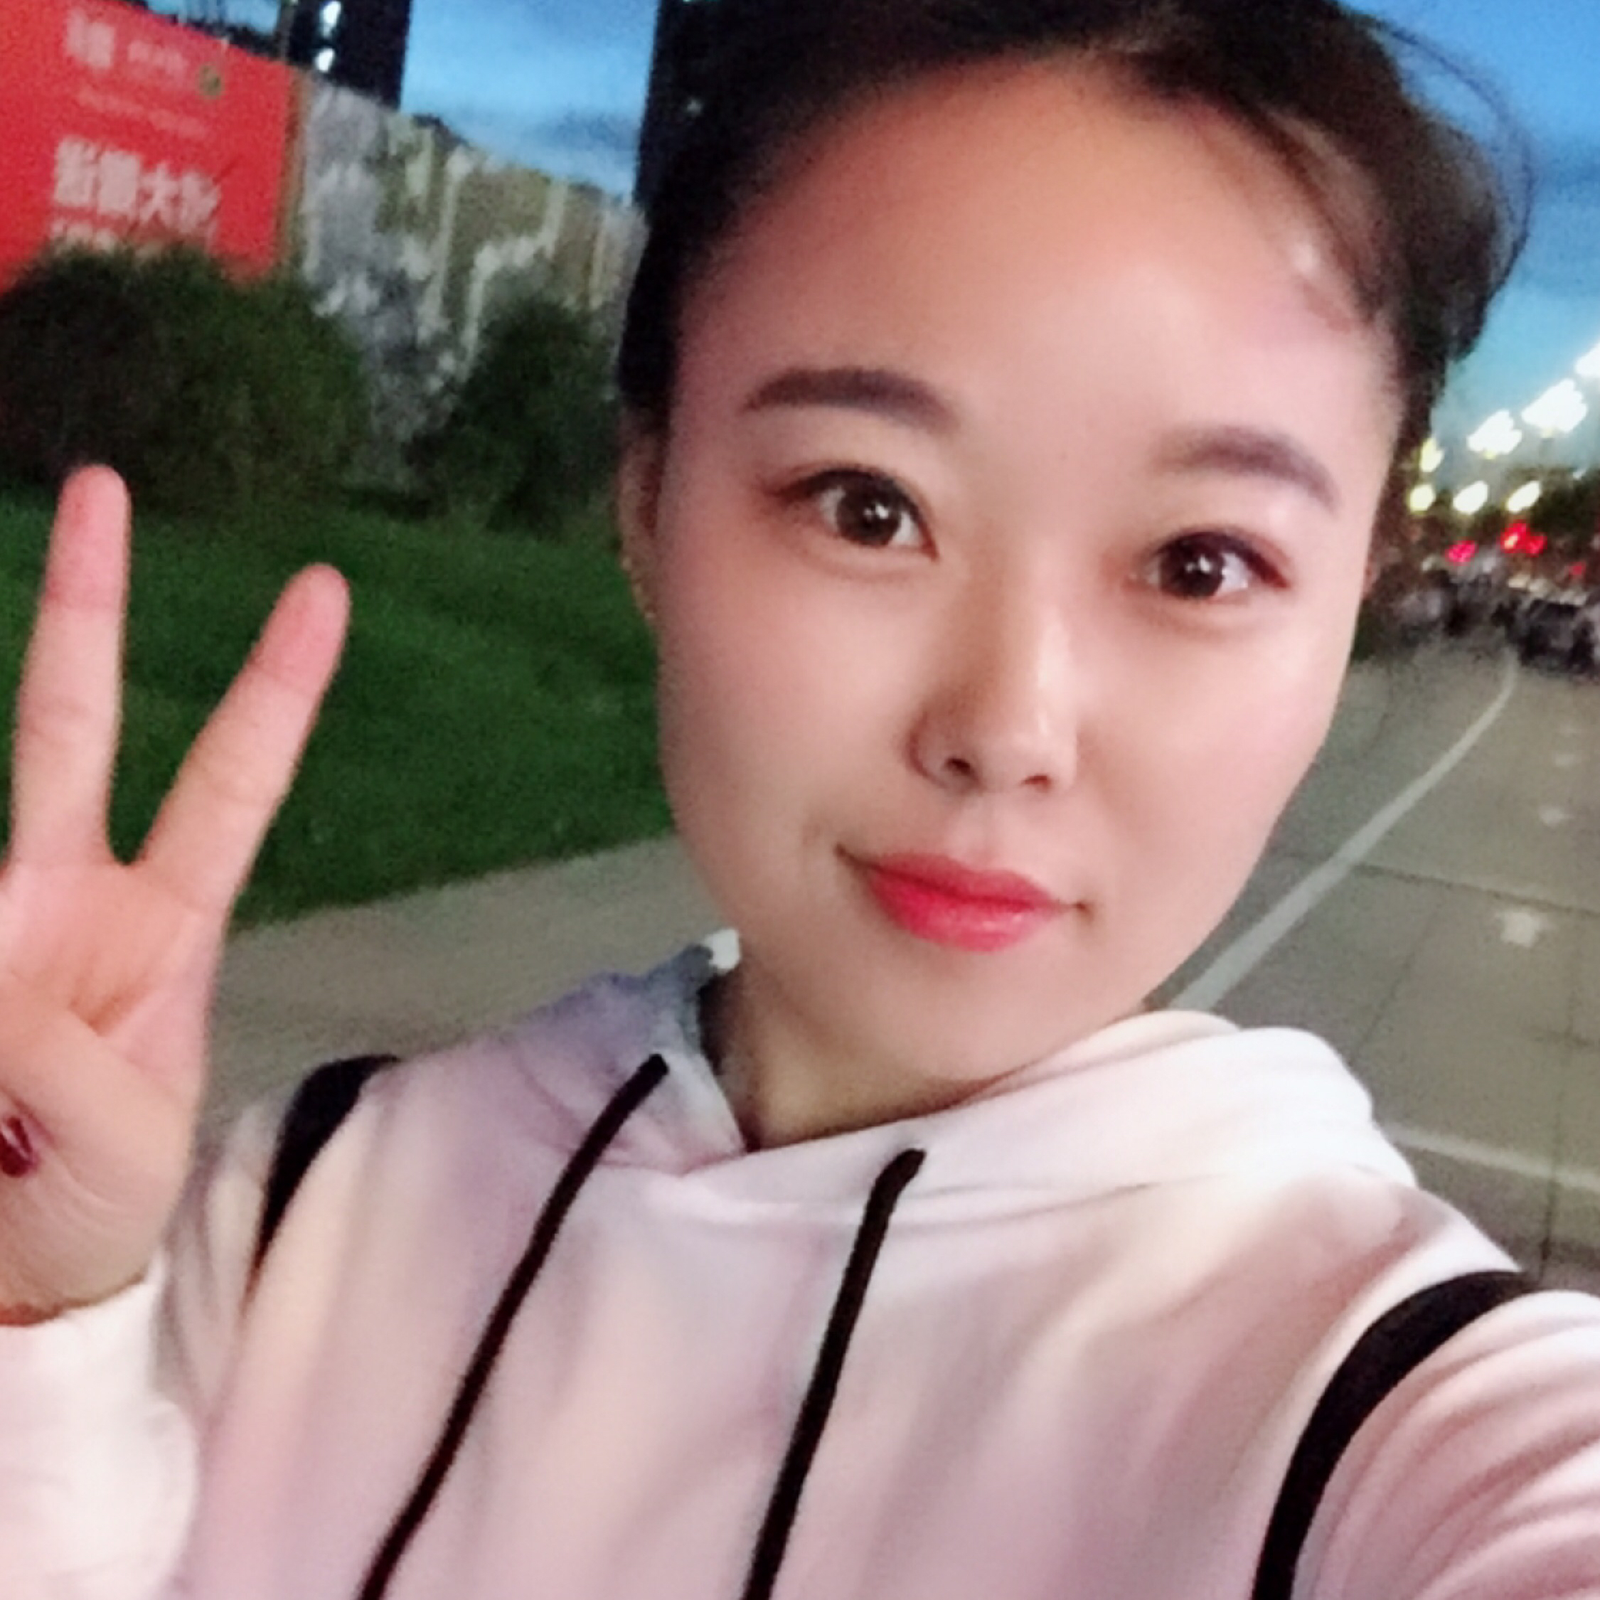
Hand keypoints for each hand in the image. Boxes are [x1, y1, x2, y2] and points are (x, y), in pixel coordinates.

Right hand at [0, 469, 347, 1321]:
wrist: (14, 1274)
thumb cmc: (99, 1203)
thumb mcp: (122, 1139)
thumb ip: (60, 1066)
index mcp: (164, 922)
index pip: (231, 782)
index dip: (274, 691)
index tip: (324, 590)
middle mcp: (68, 893)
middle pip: (72, 726)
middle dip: (86, 611)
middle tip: (102, 484)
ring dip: (12, 937)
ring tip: (32, 1071)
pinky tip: (8, 1063)